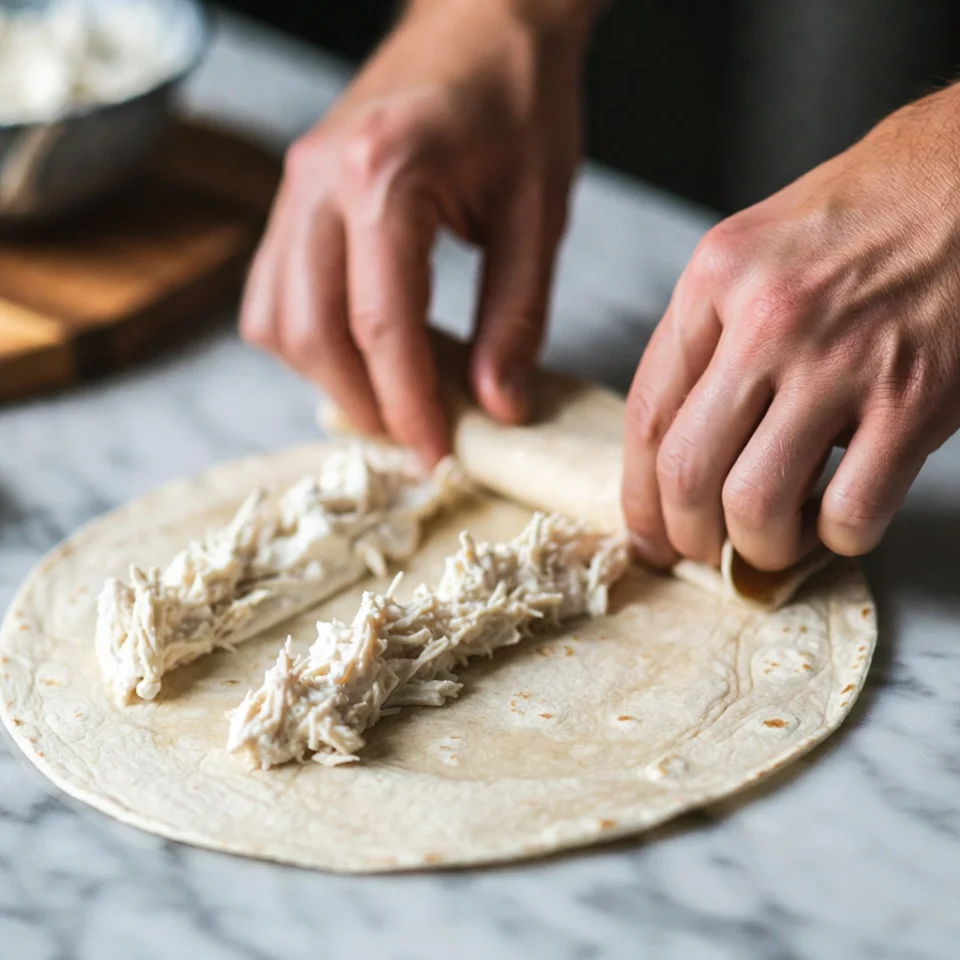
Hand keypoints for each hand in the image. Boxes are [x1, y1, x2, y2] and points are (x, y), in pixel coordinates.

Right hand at [240, 0, 593, 463]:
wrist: (483, 19)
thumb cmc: (520, 103)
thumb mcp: (538, 214)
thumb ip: (516, 318)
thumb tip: (496, 407)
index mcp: (385, 176)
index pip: (382, 326)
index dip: (409, 406)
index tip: (437, 455)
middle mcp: (319, 181)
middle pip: (312, 333)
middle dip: (364, 402)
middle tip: (417, 437)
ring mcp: (295, 186)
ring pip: (275, 320)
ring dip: (327, 376)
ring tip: (390, 398)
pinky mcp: (292, 195)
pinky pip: (270, 291)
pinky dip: (306, 339)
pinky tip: (357, 350)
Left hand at [623, 83, 959, 571]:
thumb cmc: (862, 217)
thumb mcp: (752, 252)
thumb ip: (705, 341)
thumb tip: (677, 449)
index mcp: (714, 282)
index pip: (646, 415)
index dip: (637, 495)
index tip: (646, 532)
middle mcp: (767, 322)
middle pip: (686, 471)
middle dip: (686, 536)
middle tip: (704, 551)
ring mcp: (842, 362)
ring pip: (756, 504)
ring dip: (757, 547)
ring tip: (772, 539)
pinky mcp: (916, 399)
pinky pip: (852, 512)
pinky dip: (838, 539)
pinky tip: (840, 517)